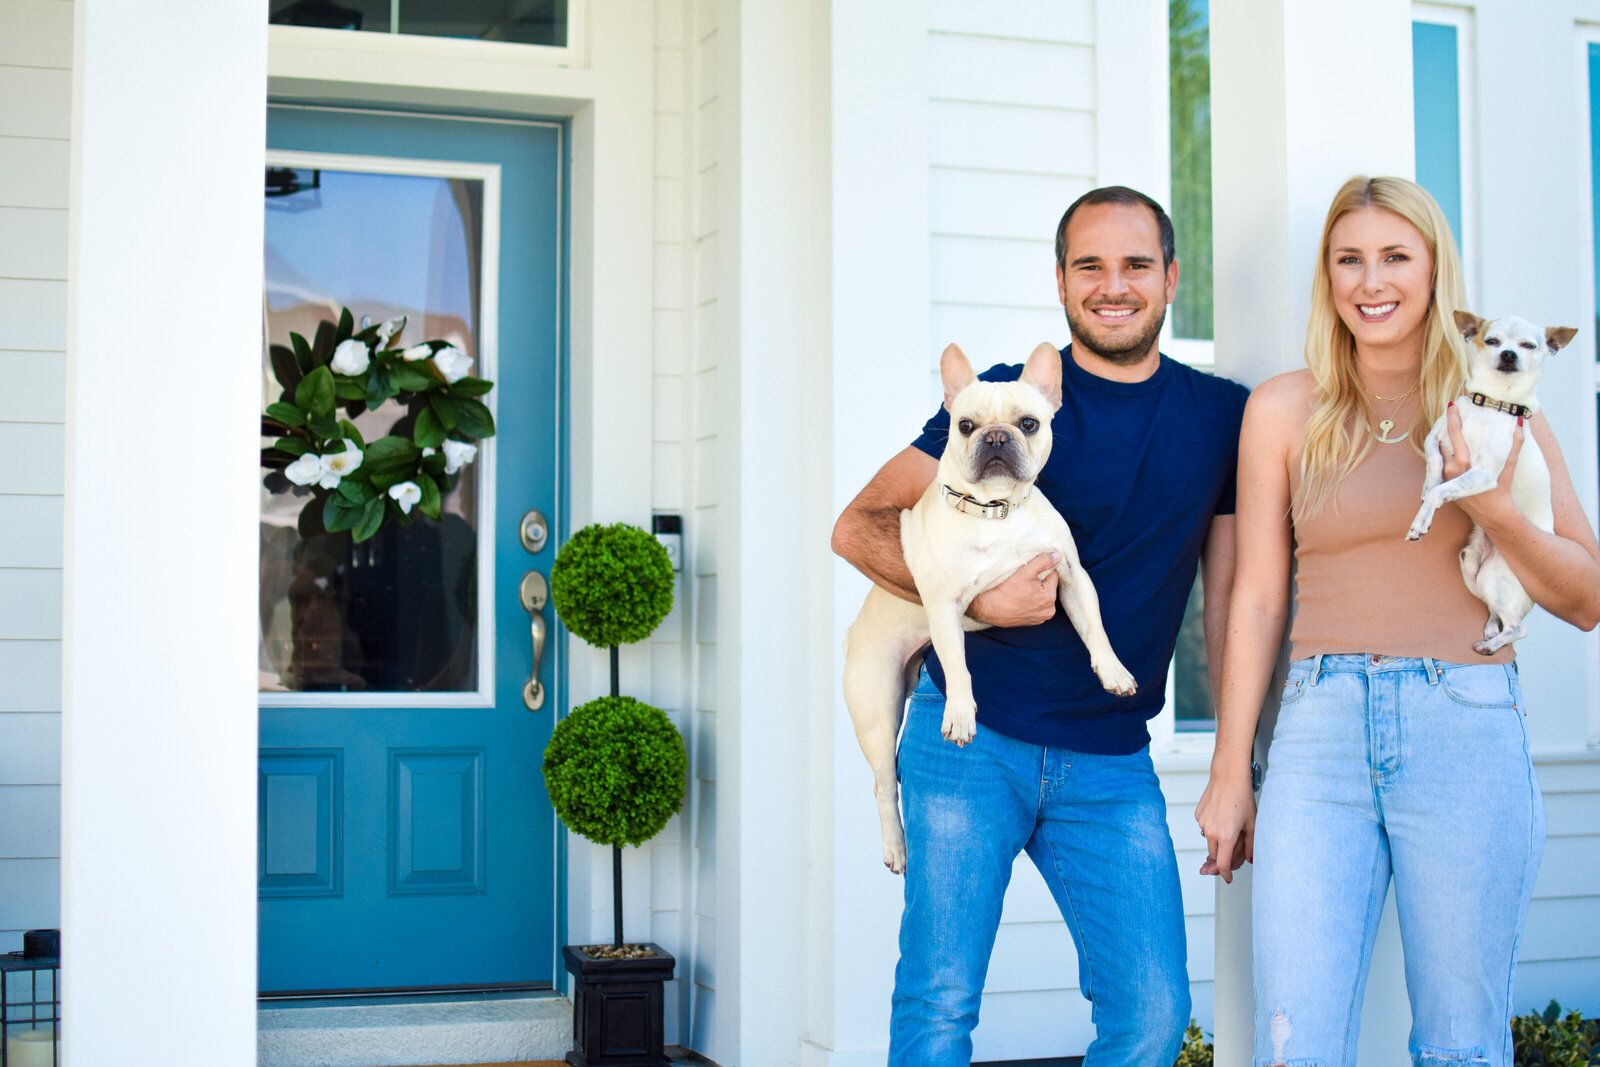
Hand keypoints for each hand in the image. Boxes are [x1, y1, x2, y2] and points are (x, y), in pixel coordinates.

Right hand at [967, 552, 1060, 626]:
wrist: (987, 609)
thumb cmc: (1004, 591)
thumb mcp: (1024, 572)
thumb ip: (1043, 562)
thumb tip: (1058, 556)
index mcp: (1050, 597)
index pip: (1053, 574)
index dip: (1041, 570)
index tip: (1028, 571)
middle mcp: (1049, 610)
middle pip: (1048, 586)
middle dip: (1039, 581)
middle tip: (1022, 581)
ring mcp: (1040, 617)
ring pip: (1042, 596)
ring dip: (1035, 591)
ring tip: (1020, 590)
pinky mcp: (1033, 621)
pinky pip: (1036, 606)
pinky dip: (1031, 601)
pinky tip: (1019, 599)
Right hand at [1195, 770, 1254, 883]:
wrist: (1228, 777)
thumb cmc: (1242, 798)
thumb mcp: (1252, 824)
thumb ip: (1251, 846)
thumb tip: (1251, 859)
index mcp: (1226, 837)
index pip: (1222, 864)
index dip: (1226, 874)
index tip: (1228, 878)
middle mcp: (1211, 832)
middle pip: (1214, 854)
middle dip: (1222, 856)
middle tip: (1233, 848)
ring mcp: (1202, 823)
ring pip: (1209, 840)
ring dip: (1217, 840)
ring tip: (1229, 824)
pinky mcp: (1198, 815)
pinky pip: (1205, 827)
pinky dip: (1212, 827)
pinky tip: (1222, 815)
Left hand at [1443, 404, 1524, 526]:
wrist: (1492, 513)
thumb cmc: (1502, 489)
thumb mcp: (1509, 466)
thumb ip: (1516, 443)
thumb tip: (1519, 421)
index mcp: (1464, 464)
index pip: (1454, 435)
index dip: (1452, 418)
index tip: (1451, 405)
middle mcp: (1450, 470)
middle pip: (1441, 441)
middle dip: (1444, 426)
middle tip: (1450, 412)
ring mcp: (1443, 477)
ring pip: (1437, 452)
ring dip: (1441, 438)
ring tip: (1446, 424)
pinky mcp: (1441, 483)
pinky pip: (1437, 462)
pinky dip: (1441, 451)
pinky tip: (1445, 441)